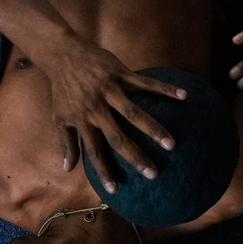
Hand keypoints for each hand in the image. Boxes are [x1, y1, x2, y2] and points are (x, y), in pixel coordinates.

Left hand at [49, 39, 186, 193]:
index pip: (94, 151)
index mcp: (83, 121)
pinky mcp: (120, 74)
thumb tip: (68, 169)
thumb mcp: (59, 117)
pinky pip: (146, 83)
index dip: (103, 170)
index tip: (115, 189)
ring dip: (153, 129)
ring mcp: (109, 90)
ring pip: (134, 113)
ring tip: (171, 144)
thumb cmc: (62, 89)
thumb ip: (66, 143)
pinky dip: (165, 89)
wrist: (63, 54)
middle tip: (154, 174)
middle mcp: (96, 109)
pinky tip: (184, 96)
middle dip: (135, 157)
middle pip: (118, 137)